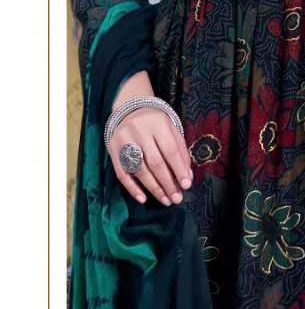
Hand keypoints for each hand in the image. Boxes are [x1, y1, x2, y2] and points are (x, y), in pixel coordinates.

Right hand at [107, 89, 193, 206]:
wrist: (129, 108)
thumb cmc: (155, 122)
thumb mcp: (171, 129)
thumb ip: (180, 150)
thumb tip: (187, 176)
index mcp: (158, 123)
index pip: (170, 150)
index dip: (178, 169)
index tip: (186, 185)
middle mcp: (139, 131)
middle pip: (155, 162)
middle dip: (167, 183)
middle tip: (176, 198)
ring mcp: (124, 141)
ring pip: (139, 170)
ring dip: (153, 188)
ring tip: (165, 200)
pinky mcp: (112, 150)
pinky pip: (122, 173)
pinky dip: (132, 188)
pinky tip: (143, 198)